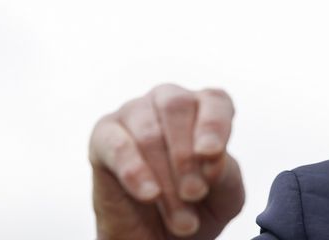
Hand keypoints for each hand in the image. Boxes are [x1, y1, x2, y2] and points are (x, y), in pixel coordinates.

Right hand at [89, 84, 245, 238]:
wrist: (158, 237)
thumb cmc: (199, 207)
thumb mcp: (225, 195)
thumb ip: (225, 171)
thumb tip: (209, 155)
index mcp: (205, 109)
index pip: (214, 101)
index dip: (214, 124)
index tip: (212, 154)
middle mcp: (168, 101)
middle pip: (176, 107)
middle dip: (186, 156)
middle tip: (194, 194)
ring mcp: (133, 113)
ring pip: (148, 134)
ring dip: (166, 180)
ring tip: (180, 219)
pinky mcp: (103, 136)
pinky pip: (117, 145)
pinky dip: (134, 170)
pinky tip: (149, 194)